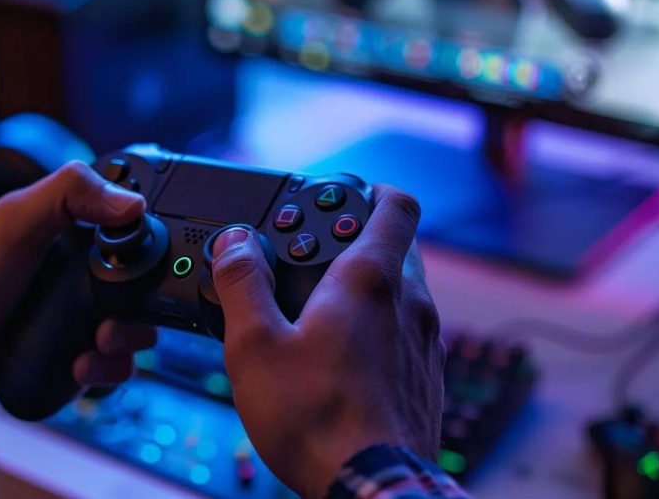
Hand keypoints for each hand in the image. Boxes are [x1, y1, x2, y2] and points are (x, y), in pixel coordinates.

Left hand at [0, 162, 157, 391]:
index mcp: (77, 236)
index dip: (150, 252)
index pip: (136, 240)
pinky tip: (82, 367)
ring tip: (100, 343)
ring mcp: (79, 321)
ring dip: (127, 343)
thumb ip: (72, 192)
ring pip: (134, 334)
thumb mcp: (18, 216)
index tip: (147, 266)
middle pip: (144, 294)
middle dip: (141, 311)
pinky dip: (106, 371)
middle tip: (115, 319)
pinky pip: (111, 368)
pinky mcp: (72, 358)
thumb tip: (133, 204)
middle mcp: (83, 279)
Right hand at [210, 185, 443, 497]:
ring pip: (401, 291)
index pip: (396, 205)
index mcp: (370, 281)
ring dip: (366, 288)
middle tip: (309, 259)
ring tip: (315, 314)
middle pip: (395, 246)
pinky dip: (377, 330)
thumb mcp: (255, 345)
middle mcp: (409, 304)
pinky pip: (405, 333)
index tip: (341, 194)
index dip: (371, 189)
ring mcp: (424, 343)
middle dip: (355, 242)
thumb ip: (242, 283)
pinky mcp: (425, 378)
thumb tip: (233, 241)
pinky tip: (339, 360)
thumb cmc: (316, 419)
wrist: (372, 487)